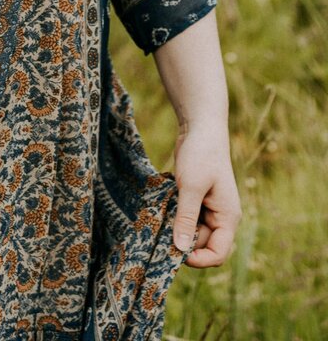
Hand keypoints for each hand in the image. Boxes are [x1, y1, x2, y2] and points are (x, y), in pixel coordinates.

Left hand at [172, 121, 241, 267]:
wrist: (201, 128)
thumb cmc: (201, 154)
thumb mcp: (191, 187)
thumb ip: (186, 218)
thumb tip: (181, 249)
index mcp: (227, 218)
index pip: (218, 254)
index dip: (198, 260)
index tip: (175, 253)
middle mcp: (221, 217)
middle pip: (202, 245)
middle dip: (183, 241)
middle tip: (161, 230)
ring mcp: (209, 209)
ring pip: (192, 232)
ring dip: (176, 228)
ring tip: (161, 215)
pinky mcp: (197, 200)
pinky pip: (186, 218)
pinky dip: (174, 217)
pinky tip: (163, 207)